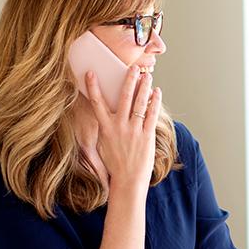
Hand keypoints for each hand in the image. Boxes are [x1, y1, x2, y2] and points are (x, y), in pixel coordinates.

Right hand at [84, 65, 161, 189]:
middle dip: (129, 80)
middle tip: (133, 67)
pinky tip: (157, 92)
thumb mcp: (103, 145)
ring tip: (147, 76)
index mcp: (105, 128)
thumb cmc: (115, 164)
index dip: (93, 87)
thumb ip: (105, 129)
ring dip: (144, 88)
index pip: (97, 103)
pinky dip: (155, 102)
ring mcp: (134, 130)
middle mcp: (119, 127)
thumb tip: (104, 116)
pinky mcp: (147, 136)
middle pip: (124, 98)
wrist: (128, 180)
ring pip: (140, 103)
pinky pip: (152, 115)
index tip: (91, 73)